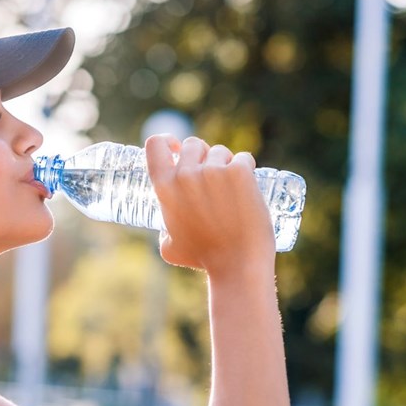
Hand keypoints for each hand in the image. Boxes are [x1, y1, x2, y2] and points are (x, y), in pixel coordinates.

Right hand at [145, 135, 275, 275]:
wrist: (237, 265)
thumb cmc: (204, 259)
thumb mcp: (170, 247)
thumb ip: (164, 230)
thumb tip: (167, 228)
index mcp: (164, 188)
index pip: (155, 144)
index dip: (167, 141)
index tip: (176, 148)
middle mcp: (185, 174)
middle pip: (193, 144)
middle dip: (203, 156)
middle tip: (214, 177)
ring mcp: (213, 171)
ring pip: (220, 151)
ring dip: (226, 163)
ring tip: (233, 190)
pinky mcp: (239, 172)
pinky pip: (243, 158)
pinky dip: (247, 168)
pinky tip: (249, 185)